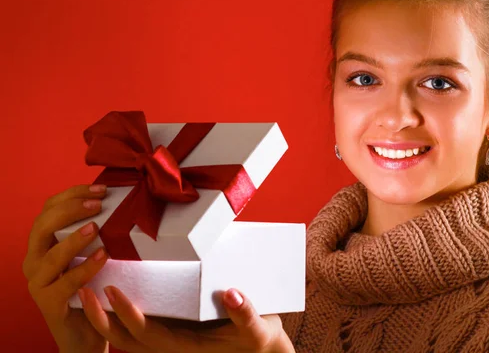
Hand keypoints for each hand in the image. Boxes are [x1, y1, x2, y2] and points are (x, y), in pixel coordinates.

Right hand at [23, 184, 110, 352]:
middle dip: (70, 210)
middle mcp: (34, 260)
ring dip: (74, 239)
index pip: (49, 209)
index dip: (72, 194)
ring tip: (97, 227)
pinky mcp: (49, 304)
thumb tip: (119, 201)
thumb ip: (96, 231)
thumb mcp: (92, 253)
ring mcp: (38, 283)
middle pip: (42, 226)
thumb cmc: (92, 286)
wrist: (86, 331)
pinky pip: (65, 283)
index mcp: (43, 243)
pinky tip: (103, 256)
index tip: (100, 188)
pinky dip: (84, 268)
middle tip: (98, 204)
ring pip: (49, 256)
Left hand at [79, 286, 294, 352]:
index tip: (112, 290)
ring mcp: (169, 340)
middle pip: (126, 339)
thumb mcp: (258, 329)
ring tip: (87, 288)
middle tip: (83, 288)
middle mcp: (171, 346)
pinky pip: (137, 327)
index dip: (128, 315)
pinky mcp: (171, 331)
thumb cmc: (258, 341)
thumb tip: (231, 293)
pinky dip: (119, 314)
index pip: (147, 334)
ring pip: (126, 335)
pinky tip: (111, 292)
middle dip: (101, 318)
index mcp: (185, 347)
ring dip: (103, 316)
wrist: (261, 350)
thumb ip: (245, 313)